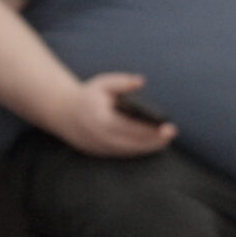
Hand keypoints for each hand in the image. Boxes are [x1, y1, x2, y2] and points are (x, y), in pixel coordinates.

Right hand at [62, 72, 176, 157]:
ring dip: (149, 147)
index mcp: (101, 119)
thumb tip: (141, 82)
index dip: (151, 130)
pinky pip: (124, 154)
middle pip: (133, 143)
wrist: (64, 114)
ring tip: (166, 139)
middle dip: (154, 141)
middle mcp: (100, 137)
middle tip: (171, 133)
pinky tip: (153, 145)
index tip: (167, 127)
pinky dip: (139, 150)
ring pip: (129, 151)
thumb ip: (121, 82)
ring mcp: (100, 148)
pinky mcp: (101, 153)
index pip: (131, 128)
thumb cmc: (88, 97)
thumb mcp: (102, 84)